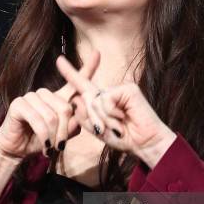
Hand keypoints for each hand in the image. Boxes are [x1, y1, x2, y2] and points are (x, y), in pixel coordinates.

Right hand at [0, 53, 100, 159]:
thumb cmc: (40, 141)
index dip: (88, 68)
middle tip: (61, 147)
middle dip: (65, 132)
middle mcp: (45, 93)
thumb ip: (73, 126)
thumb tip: (81, 118)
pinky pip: (38, 121)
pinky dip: (44, 136)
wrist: (16, 150)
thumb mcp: (62, 136)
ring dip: (53, 137)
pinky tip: (44, 145)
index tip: (97, 53)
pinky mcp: (18, 104)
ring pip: (52, 116)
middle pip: (65, 108)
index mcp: (57, 98)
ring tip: (51, 148)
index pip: (74, 81)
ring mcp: (30, 96)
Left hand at [55, 50, 176, 166]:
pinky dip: (111, 112)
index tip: (59, 60)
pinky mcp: (128, 88)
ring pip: (95, 100)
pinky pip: (106, 99)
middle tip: (105, 130)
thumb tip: (76, 98)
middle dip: (92, 118)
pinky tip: (123, 117)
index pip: (82, 86)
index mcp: (100, 101)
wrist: (144, 144)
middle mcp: (108, 92)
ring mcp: (119, 88)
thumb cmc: (123, 138)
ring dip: (103, 118)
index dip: (70, 73)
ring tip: (117, 127)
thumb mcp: (98, 130)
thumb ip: (84, 117)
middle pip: (85, 98)